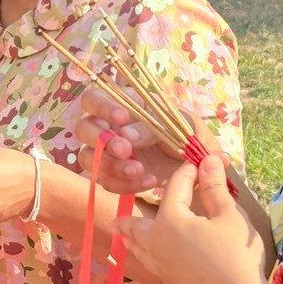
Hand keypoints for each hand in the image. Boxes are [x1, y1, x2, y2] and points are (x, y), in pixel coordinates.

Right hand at [76, 89, 226, 192]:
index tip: (122, 117)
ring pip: (88, 158)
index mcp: (121, 105)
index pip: (93, 99)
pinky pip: (106, 182)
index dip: (101, 107)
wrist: (199, 167)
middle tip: (126, 150)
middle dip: (101, 140)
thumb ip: (152, 127)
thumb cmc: (188, 134)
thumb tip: (127, 135)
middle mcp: (108, 128)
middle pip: (83, 129)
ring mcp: (107, 154)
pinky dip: (126, 184)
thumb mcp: (177, 124)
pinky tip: (150, 180)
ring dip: (110, 165)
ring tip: (138, 169)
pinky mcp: (114, 177)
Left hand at [110, 155, 265, 283]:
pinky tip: (145, 253)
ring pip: (135, 244)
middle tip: (118, 210)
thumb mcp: (229, 216)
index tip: (199, 162)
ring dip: (129, 234)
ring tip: (121, 229)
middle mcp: (155, 241)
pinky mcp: (167, 279)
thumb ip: (215, 188)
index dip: (189, 171)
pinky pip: (144, 259)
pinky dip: (139, 251)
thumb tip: (209, 159)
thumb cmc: (237, 256)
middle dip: (129, 214)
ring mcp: (158, 263)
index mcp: (170, 220)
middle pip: (135, 223)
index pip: (176, 186)